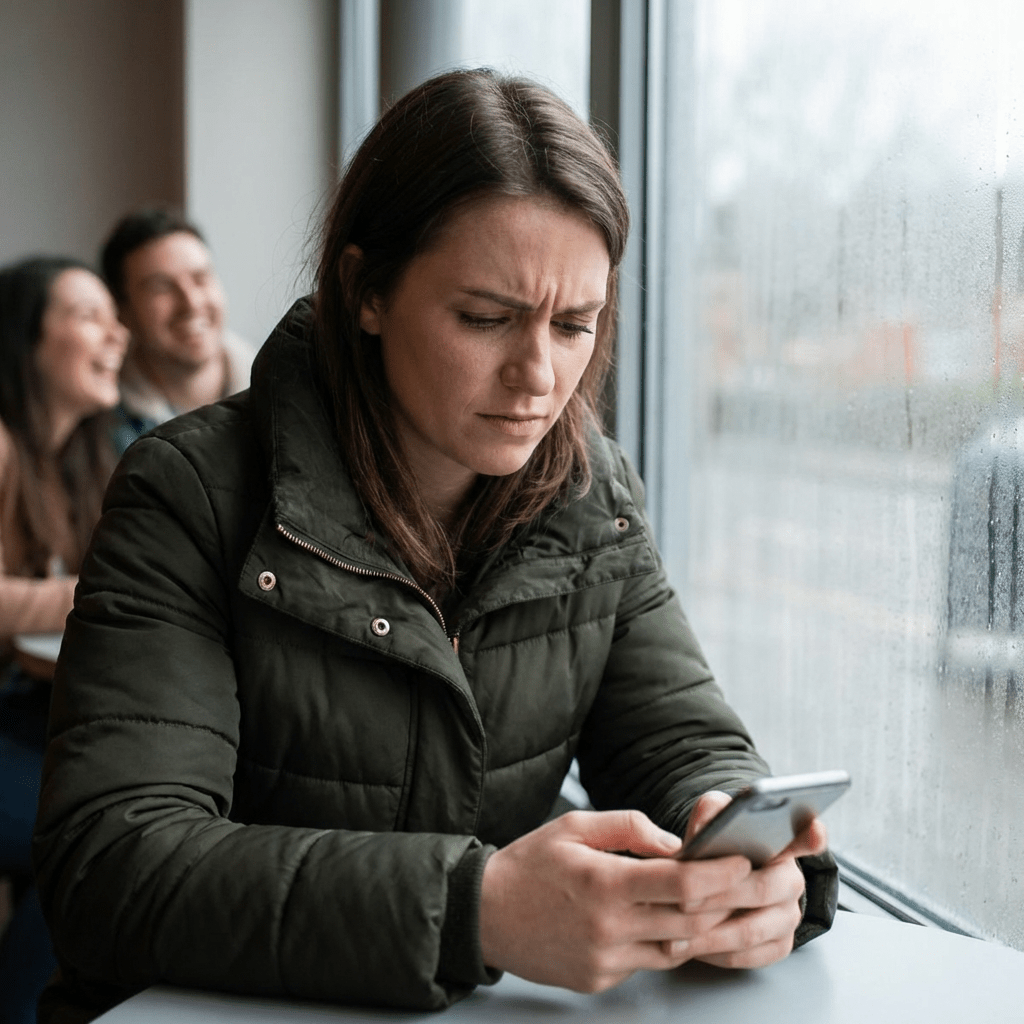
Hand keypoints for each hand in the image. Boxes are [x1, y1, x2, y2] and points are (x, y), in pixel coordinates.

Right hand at [478, 809, 752, 992]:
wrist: (484, 914)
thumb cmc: (529, 864)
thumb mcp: (575, 826)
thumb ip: (629, 827)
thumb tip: (675, 844)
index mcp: (604, 884)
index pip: (680, 885)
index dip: (721, 875)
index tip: (744, 861)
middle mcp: (609, 929)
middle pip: (689, 921)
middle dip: (728, 902)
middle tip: (752, 884)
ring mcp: (605, 960)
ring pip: (674, 948)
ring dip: (699, 926)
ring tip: (717, 903)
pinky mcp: (598, 980)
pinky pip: (646, 963)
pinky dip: (662, 941)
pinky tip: (664, 922)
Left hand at [679, 790, 828, 968]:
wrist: (715, 882)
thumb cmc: (715, 848)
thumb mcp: (710, 820)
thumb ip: (710, 814)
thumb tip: (706, 827)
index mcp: (780, 843)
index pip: (805, 836)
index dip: (812, 835)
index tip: (813, 832)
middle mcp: (791, 880)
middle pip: (761, 889)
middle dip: (718, 898)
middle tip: (684, 902)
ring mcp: (789, 915)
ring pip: (751, 930)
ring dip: (711, 935)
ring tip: (677, 935)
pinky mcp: (779, 945)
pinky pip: (748, 956)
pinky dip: (717, 954)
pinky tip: (693, 946)